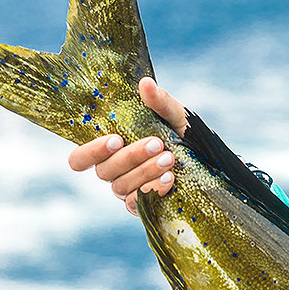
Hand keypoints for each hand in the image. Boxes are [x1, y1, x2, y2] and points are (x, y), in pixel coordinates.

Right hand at [67, 77, 187, 215]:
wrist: (209, 160)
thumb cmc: (182, 134)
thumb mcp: (174, 114)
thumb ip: (158, 101)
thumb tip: (145, 83)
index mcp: (109, 147)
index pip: (79, 159)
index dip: (91, 152)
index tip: (115, 139)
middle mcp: (112, 170)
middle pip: (103, 171)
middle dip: (130, 157)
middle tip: (156, 144)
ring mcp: (126, 189)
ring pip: (121, 187)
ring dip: (144, 172)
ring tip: (169, 159)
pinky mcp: (142, 206)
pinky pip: (137, 204)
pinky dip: (152, 190)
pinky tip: (170, 179)